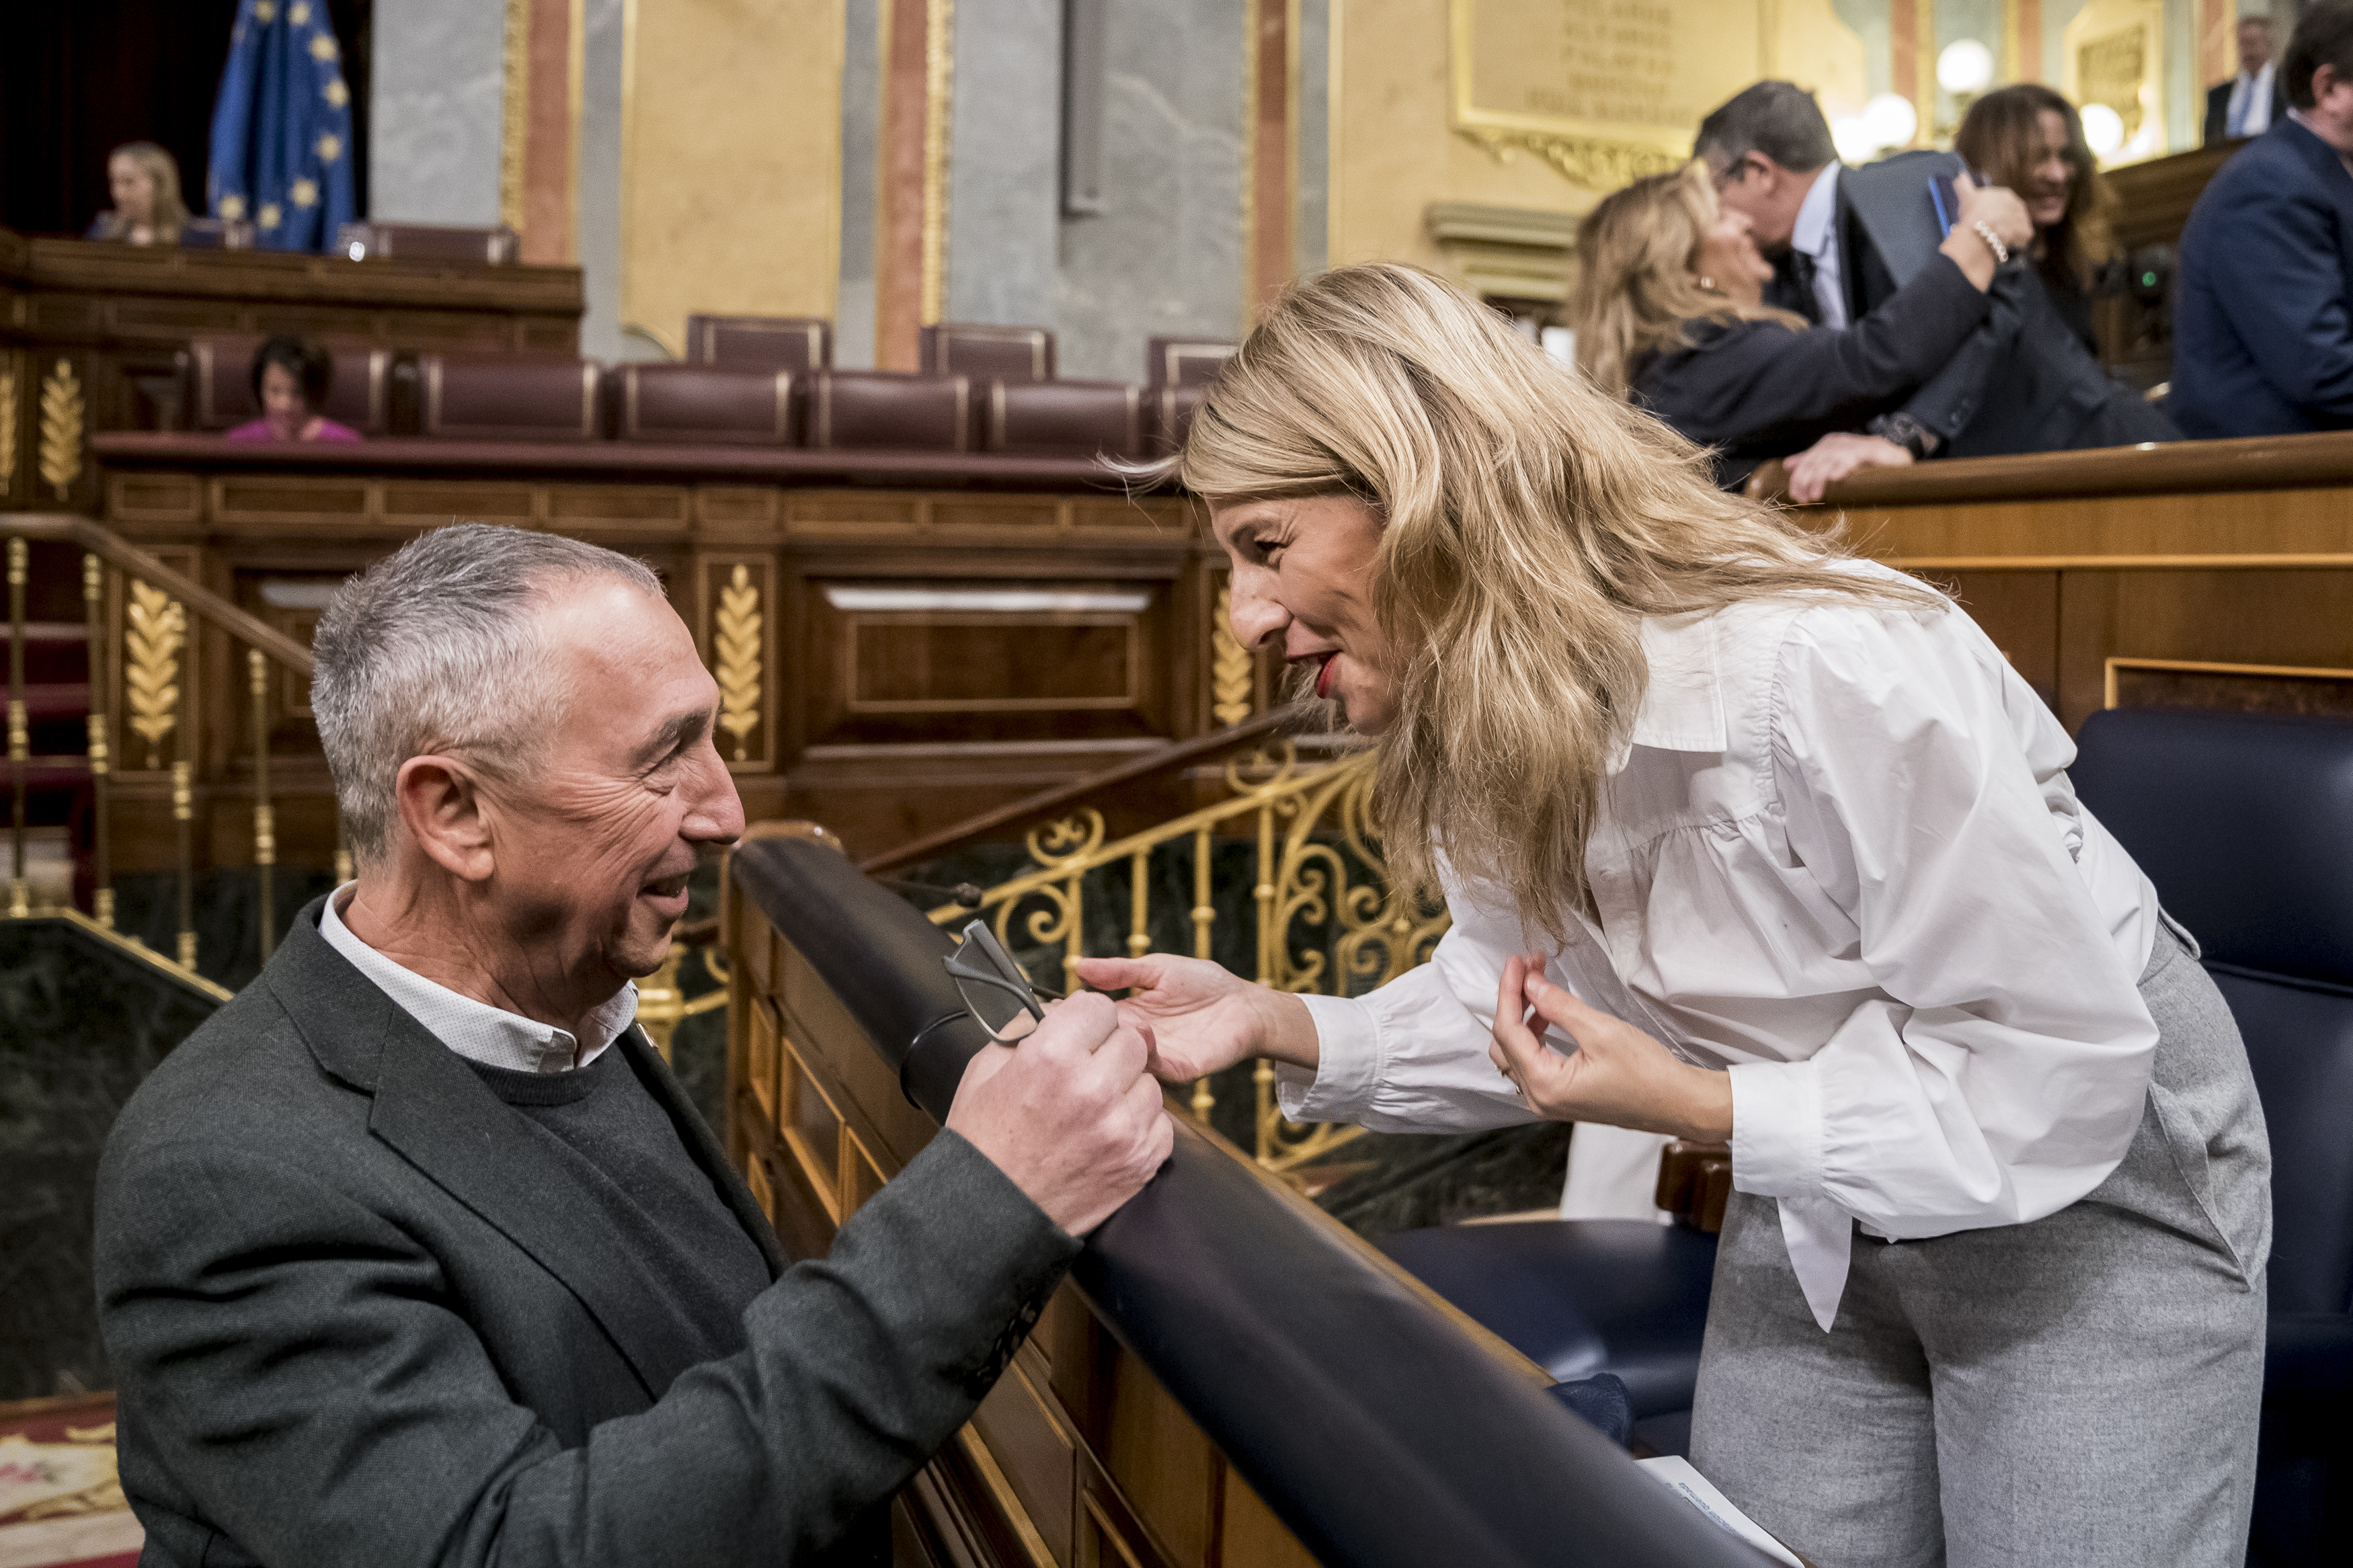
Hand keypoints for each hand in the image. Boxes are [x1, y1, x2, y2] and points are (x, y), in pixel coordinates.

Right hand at [944, 992, 1173, 1235]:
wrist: (994, 1214)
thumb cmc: (985, 1142)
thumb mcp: (985, 1070)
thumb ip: (1024, 1029)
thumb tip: (1058, 1010)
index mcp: (1052, 1058)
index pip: (1099, 1007)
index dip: (1087, 1018)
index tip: (1079, 1031)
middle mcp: (1094, 1089)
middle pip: (1132, 1039)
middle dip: (1110, 1049)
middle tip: (1087, 1069)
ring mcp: (1122, 1128)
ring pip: (1150, 1080)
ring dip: (1127, 1087)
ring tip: (1094, 1106)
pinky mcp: (1141, 1160)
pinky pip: (1160, 1122)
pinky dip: (1138, 1124)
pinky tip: (1107, 1132)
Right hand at [1072, 953, 1316, 1081]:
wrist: (1246, 1005)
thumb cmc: (1205, 985)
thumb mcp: (1155, 969)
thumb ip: (1119, 971)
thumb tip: (1078, 965)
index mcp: (1128, 1018)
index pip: (1093, 1025)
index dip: (1073, 1020)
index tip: (1051, 1012)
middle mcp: (1138, 1042)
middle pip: (1103, 1050)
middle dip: (1087, 1042)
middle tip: (1071, 1030)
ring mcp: (1158, 1059)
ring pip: (1125, 1064)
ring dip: (1116, 1051)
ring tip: (1110, 1030)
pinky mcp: (1181, 1069)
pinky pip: (1157, 1070)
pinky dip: (1147, 1058)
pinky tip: (1143, 1038)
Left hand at [1488, 957, 1732, 1140]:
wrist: (1678, 1102)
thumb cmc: (1648, 1074)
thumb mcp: (1601, 1031)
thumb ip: (1559, 1006)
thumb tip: (1531, 985)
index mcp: (1545, 1086)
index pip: (1508, 1031)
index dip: (1509, 991)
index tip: (1516, 963)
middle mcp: (1540, 1098)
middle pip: (1505, 1042)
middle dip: (1514, 1001)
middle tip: (1530, 969)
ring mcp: (1549, 1100)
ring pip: (1516, 1052)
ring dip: (1523, 1016)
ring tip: (1540, 984)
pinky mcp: (1561, 1096)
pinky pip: (1533, 1062)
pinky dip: (1535, 1034)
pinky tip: (1548, 1013)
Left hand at [1785, 431, 1911, 502]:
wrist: (1897, 460)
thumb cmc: (1864, 466)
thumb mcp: (1836, 464)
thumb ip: (1813, 463)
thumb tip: (1787, 465)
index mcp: (1828, 445)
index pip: (1808, 460)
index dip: (1799, 478)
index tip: (1796, 497)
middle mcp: (1839, 442)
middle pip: (1816, 460)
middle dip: (1807, 480)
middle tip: (1804, 498)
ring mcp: (1855, 444)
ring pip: (1831, 460)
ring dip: (1820, 478)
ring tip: (1815, 494)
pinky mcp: (1872, 449)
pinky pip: (1854, 457)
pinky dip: (1843, 467)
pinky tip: (1835, 478)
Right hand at [1938, 171, 2033, 288]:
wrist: (1981, 231)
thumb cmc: (1973, 212)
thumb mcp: (1965, 195)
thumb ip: (1963, 184)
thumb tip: (1961, 175)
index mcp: (2005, 194)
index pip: (2001, 203)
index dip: (1991, 213)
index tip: (1983, 220)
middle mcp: (2018, 204)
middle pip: (2009, 215)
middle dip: (2001, 223)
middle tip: (1988, 231)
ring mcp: (2024, 218)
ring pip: (2015, 227)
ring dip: (2007, 233)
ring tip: (1994, 239)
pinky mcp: (2026, 233)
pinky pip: (2021, 239)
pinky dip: (2013, 243)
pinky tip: (2003, 245)